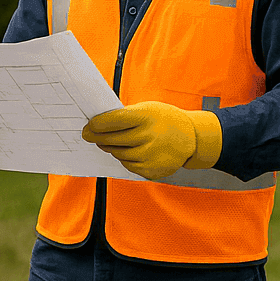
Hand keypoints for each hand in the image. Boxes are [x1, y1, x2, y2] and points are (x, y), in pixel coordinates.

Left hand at [81, 101, 221, 179]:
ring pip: (117, 153)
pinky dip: (124, 158)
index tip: (88, 126)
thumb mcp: (148, 109)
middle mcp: (148, 137)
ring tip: (109, 142)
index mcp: (146, 117)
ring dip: (110, 147)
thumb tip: (98, 123)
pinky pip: (127, 164)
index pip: (113, 121)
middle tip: (88, 135)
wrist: (191, 138)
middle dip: (97, 137)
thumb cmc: (164, 120)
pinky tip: (129, 151)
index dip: (97, 124)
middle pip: (111, 139)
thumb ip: (126, 116)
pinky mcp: (150, 170)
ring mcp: (149, 156)